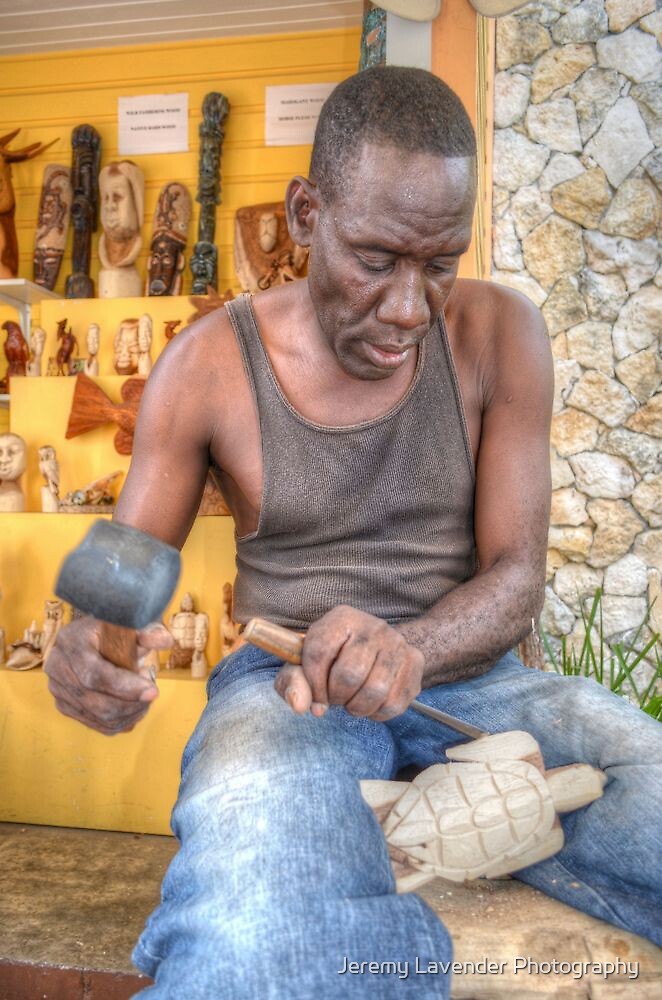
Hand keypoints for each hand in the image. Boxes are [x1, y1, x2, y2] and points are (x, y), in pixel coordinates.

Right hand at [44, 617, 171, 735]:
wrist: (89, 636)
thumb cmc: (110, 629)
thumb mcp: (128, 623)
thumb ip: (147, 632)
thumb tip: (164, 641)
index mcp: (71, 641)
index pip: (95, 674)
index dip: (125, 687)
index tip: (153, 691)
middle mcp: (57, 667)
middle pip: (95, 701)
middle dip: (130, 704)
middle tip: (152, 696)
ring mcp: (58, 689)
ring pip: (97, 716)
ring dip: (127, 714)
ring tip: (145, 701)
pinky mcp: (65, 705)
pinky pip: (95, 724)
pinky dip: (119, 722)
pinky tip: (134, 711)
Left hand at [274, 605, 423, 720]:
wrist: (377, 648)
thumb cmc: (333, 658)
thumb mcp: (304, 664)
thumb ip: (293, 682)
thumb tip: (300, 705)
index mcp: (341, 618)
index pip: (319, 654)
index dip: (313, 684)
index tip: (315, 695)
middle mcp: (373, 626)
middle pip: (350, 675)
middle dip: (337, 697)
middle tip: (336, 697)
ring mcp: (397, 643)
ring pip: (375, 691)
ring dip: (357, 707)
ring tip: (352, 701)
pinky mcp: (414, 662)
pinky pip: (395, 702)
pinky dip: (377, 713)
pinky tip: (370, 703)